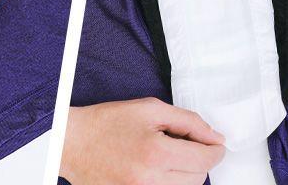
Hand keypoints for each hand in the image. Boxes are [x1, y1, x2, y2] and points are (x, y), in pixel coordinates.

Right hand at [60, 98, 225, 184]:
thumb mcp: (150, 109)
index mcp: (156, 153)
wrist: (72, 142)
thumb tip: (215, 137)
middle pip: (199, 178)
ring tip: (167, 156)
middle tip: (184, 144)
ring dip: (186, 174)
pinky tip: (158, 170)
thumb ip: (188, 121)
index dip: (215, 149)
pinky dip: (170, 183)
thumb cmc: (107, 122)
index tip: (214, 144)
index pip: (205, 159)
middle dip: (199, 160)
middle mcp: (150, 180)